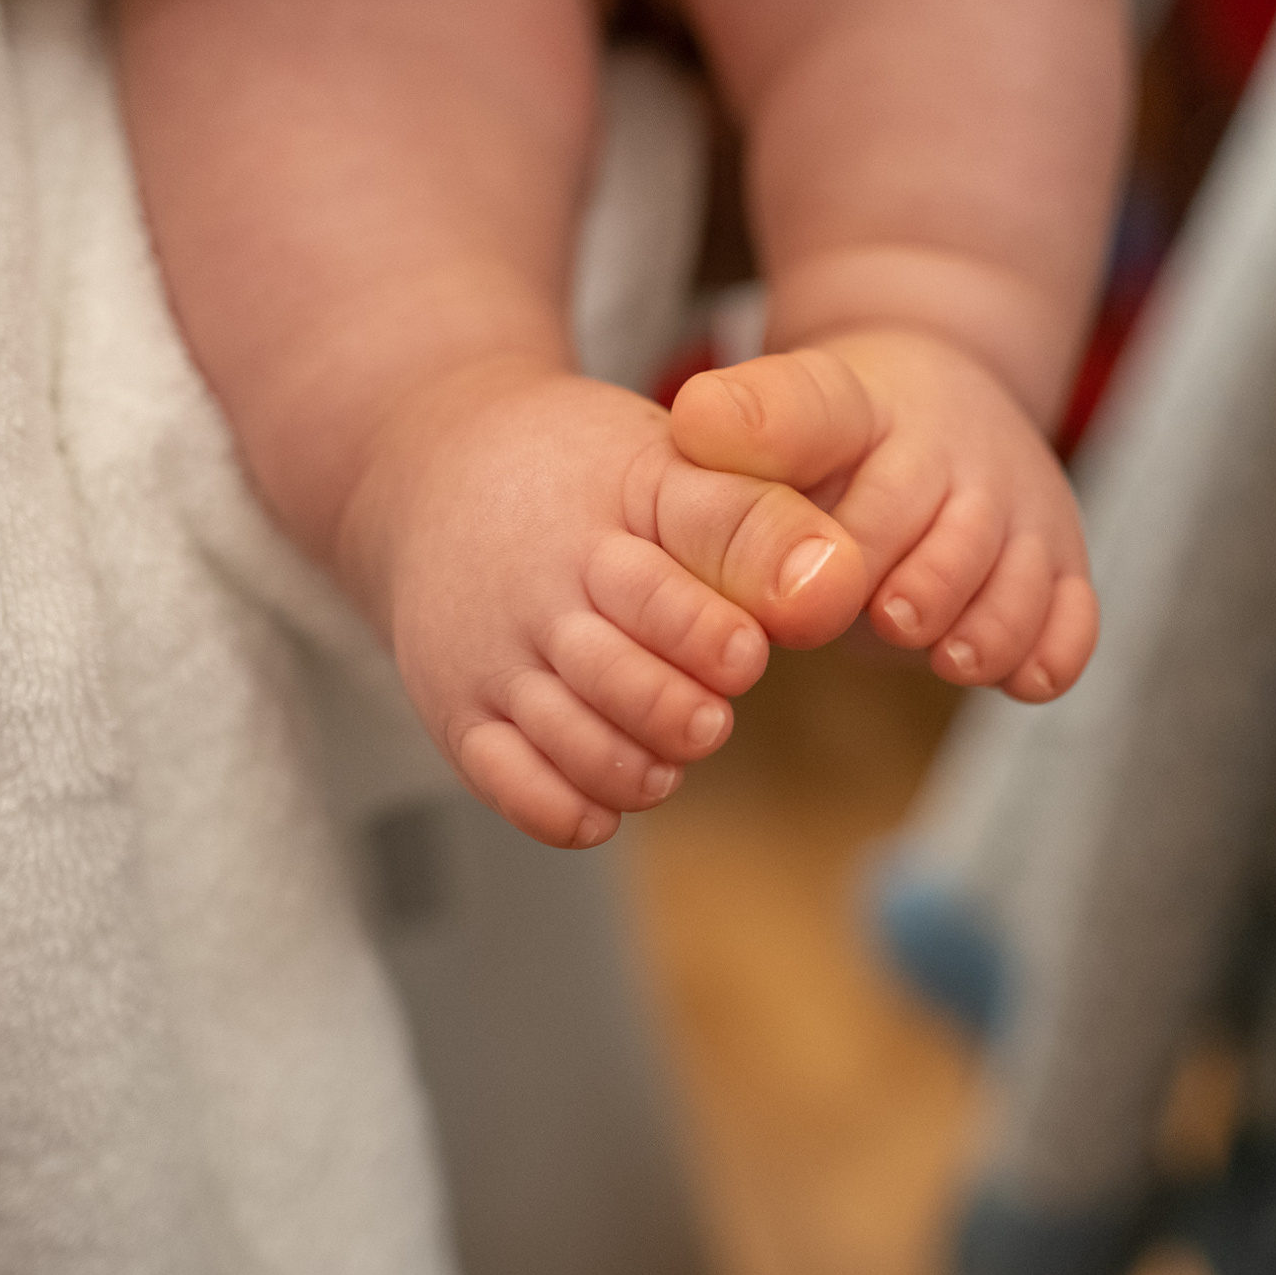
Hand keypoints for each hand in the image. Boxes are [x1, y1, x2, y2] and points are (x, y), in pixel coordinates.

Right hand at [339, 363, 869, 845]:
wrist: (439, 468)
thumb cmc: (585, 474)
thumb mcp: (669, 465)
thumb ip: (754, 523)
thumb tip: (836, 584)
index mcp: (602, 525)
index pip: (659, 596)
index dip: (710, 636)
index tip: (747, 655)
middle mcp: (537, 595)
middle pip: (616, 684)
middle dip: (680, 713)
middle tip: (713, 716)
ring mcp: (490, 658)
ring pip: (570, 747)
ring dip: (638, 769)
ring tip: (675, 747)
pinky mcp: (457, 711)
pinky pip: (510, 787)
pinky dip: (571, 808)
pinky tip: (610, 793)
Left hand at [670, 327, 1096, 698]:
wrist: (940, 405)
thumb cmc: (836, 443)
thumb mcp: (783, 416)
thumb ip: (745, 429)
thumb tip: (699, 426)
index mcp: (862, 409)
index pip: (833, 430)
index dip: (821, 511)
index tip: (810, 575)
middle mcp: (957, 454)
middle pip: (944, 532)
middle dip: (914, 588)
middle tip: (888, 620)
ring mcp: (1017, 511)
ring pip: (1019, 579)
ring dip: (987, 626)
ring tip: (948, 656)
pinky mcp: (1060, 563)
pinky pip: (1074, 614)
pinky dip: (1055, 648)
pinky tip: (1020, 675)